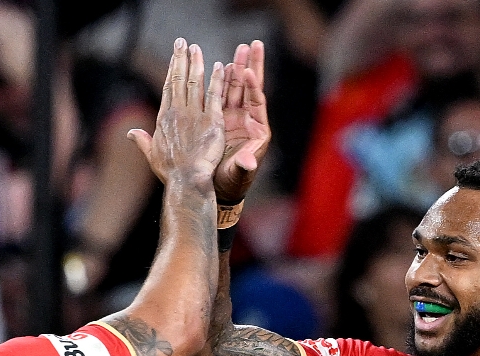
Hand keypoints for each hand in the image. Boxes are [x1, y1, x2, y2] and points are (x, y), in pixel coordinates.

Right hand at [128, 39, 226, 187]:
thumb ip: (143, 141)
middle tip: (183, 42)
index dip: (172, 70)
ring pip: (195, 83)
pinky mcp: (211, 121)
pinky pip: (214, 96)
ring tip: (197, 48)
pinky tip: (220, 67)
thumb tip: (130, 133)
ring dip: (196, 63)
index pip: (168, 88)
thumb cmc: (171, 172)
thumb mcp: (152, 155)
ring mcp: (195, 115)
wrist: (187, 181)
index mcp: (164, 118)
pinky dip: (217, 80)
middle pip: (179, 80)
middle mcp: (178, 112)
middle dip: (181, 59)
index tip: (174, 57)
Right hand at [215, 41, 270, 204]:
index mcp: (258, 130)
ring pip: (237, 87)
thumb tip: (249, 164)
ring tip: (241, 47)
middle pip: (251, 87)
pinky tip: (222, 64)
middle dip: (252, 65)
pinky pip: (223, 94)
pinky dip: (223, 80)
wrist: (221, 186)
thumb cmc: (233, 181)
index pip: (257, 102)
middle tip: (254, 44)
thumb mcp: (239, 173)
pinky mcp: (222, 118)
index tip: (247, 71)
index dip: (252, 86)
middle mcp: (249, 120)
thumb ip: (244, 165)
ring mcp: (235, 117)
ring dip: (238, 67)